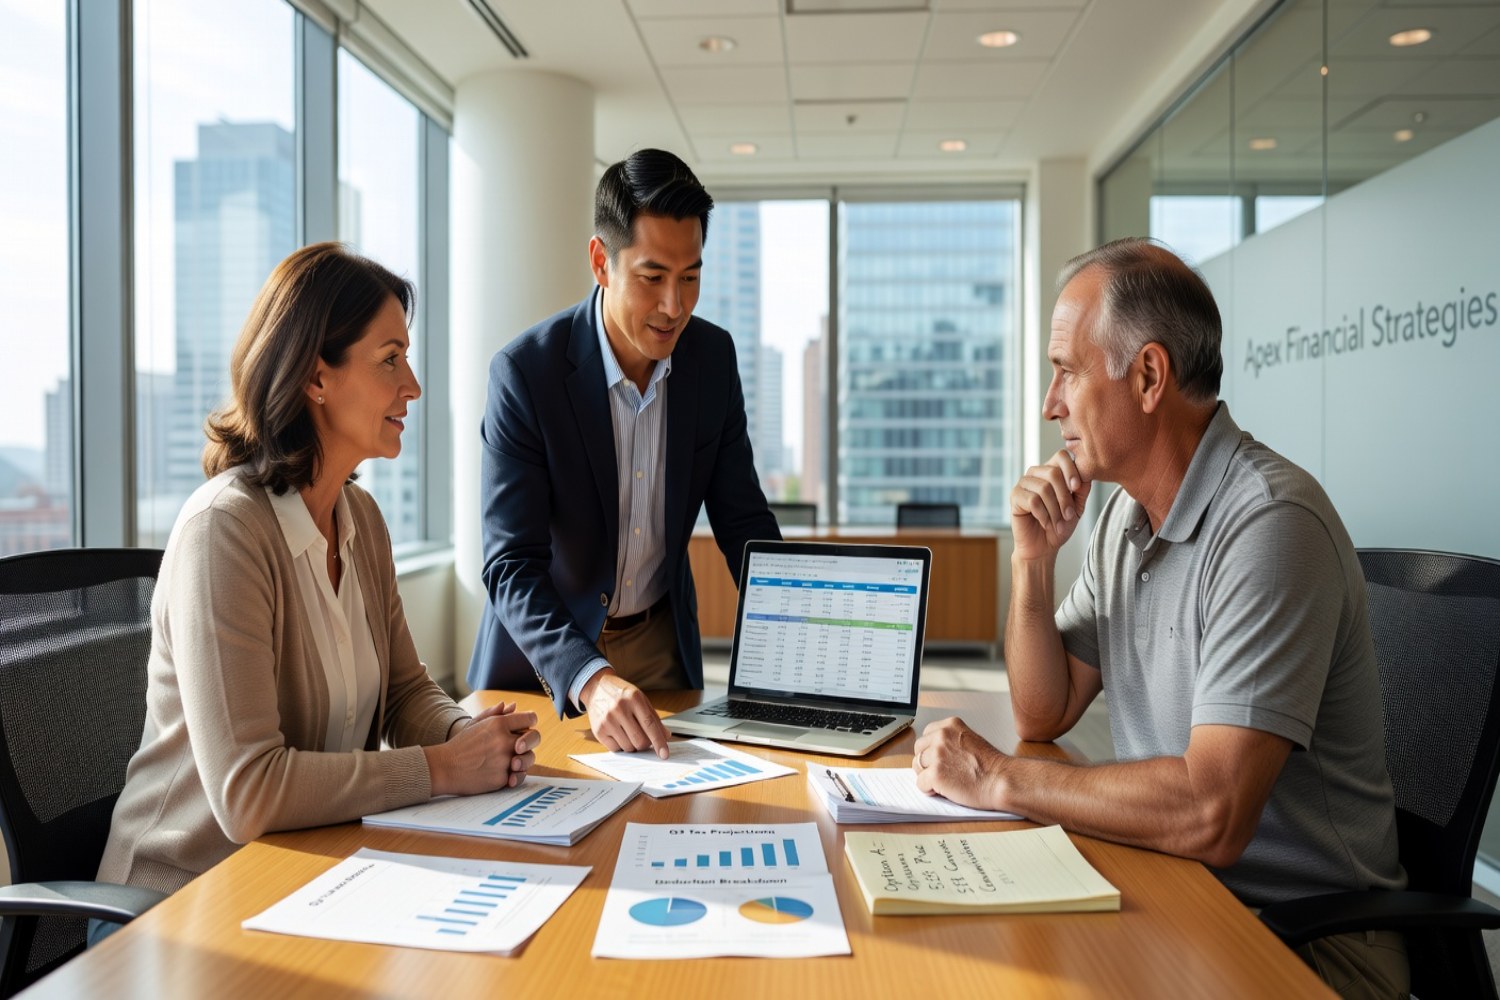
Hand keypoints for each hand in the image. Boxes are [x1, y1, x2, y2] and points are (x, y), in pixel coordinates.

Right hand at [424, 701, 538, 796]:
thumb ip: (495, 714)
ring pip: (529, 758)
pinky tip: (508, 775)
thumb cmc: (460, 745)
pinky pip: (518, 776)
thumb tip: (513, 706)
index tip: (524, 727)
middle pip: (534, 738)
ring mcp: (504, 760)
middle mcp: (504, 741)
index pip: (530, 718)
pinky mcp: (501, 778)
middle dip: (530, 741)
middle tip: (520, 746)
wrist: (444, 768)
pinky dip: (514, 776)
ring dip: (523, 760)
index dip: (529, 722)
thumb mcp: (475, 724)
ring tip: (512, 761)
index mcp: (498, 724)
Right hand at [581, 669, 670, 758]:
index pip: (650, 725)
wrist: (596, 688)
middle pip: (640, 740)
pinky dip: (620, 746)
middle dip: (645, 744)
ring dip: (632, 745)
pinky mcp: (598, 730)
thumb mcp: (641, 699)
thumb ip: (653, 718)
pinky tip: (618, 734)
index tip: (664, 754)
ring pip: (628, 747)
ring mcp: (607, 720)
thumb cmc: (622, 694)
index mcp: (634, 699)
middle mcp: (620, 709)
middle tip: (644, 738)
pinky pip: (615, 749)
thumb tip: (666, 736)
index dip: (659, 742)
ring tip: (628, 732)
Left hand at [912, 717, 1005, 809]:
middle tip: (942, 772)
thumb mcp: (970, 740)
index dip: (931, 749)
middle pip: (918, 750)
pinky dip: (929, 789)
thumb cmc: (991, 766)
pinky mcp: (935, 774)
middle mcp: (942, 736)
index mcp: (951, 725)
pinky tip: (944, 790)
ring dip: (928, 776)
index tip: (940, 758)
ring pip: (917, 766)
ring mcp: (937, 754)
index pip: (926, 735)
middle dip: (927, 762)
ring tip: (946, 781)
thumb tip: (932, 751)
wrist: (1002, 780)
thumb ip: (951, 741)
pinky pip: (920, 783)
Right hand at [1010, 449, 1091, 560]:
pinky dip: (1043, 515)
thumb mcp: (1077, 507)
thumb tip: (1086, 471)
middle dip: (1065, 497)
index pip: (1061, 456)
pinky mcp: (1014, 496)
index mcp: (1051, 471)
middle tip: (1069, 515)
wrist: (1044, 547)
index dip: (1071, 470)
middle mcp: (1036, 473)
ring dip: (1055, 510)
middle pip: (1053, 472)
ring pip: (1043, 488)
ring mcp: (1023, 484)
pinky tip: (1045, 523)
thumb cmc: (1060, 526)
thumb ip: (1082, 489)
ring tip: (1058, 524)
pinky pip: (1032, 501)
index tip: (1077, 488)